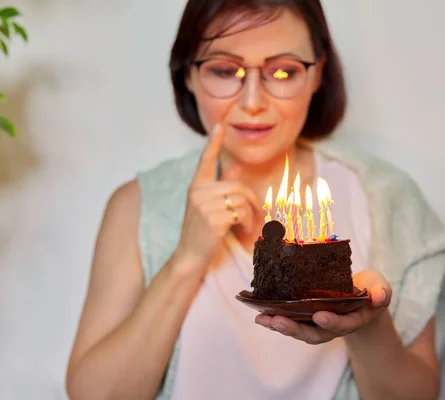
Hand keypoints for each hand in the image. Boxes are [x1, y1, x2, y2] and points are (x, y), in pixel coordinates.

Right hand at [175, 124, 260, 270]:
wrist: (190, 255)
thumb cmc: (200, 230)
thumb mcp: (208, 205)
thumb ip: (222, 186)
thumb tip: (236, 168)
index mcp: (196, 186)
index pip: (205, 160)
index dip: (213, 142)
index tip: (220, 125)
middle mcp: (198, 192)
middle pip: (237, 186)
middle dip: (251, 200)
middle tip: (254, 214)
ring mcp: (205, 205)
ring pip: (242, 199)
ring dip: (250, 213)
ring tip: (245, 224)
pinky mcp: (214, 218)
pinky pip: (241, 212)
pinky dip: (247, 222)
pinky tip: (242, 229)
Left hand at [255, 270, 391, 344]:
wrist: (363, 295)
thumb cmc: (371, 290)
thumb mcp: (380, 287)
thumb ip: (381, 292)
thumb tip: (379, 297)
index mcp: (354, 319)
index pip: (343, 324)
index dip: (332, 322)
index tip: (319, 316)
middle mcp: (335, 325)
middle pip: (315, 334)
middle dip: (295, 329)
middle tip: (277, 321)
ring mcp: (320, 323)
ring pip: (300, 330)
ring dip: (280, 326)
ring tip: (262, 319)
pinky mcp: (308, 316)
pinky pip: (292, 321)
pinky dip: (276, 319)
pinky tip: (260, 314)